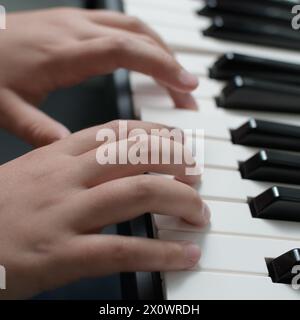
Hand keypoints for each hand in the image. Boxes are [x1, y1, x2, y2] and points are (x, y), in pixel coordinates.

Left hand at [0, 8, 198, 146]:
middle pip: (138, 36)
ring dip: (161, 51)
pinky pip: (121, 25)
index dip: (160, 65)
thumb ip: (39, 130)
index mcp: (64, 52)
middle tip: (189, 94)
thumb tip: (72, 152)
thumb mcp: (6, 108)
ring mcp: (77, 21)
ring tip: (176, 80)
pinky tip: (149, 60)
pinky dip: (144, 43)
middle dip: (170, 63)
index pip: (125, 50)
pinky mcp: (75, 22)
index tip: (186, 85)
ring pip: (133, 27)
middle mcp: (76, 30)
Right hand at [0, 120, 209, 298]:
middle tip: (197, 174)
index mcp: (59, 156)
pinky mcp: (62, 254)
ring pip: (138, 192)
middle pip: (137, 155)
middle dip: (177, 162)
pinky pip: (124, 249)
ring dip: (179, 200)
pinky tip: (184, 255)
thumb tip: (110, 161)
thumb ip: (72, 162)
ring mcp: (66, 213)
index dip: (157, 133)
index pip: (119, 131)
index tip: (181, 141)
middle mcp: (67, 177)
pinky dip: (162, 253)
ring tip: (198, 211)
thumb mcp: (35, 172)